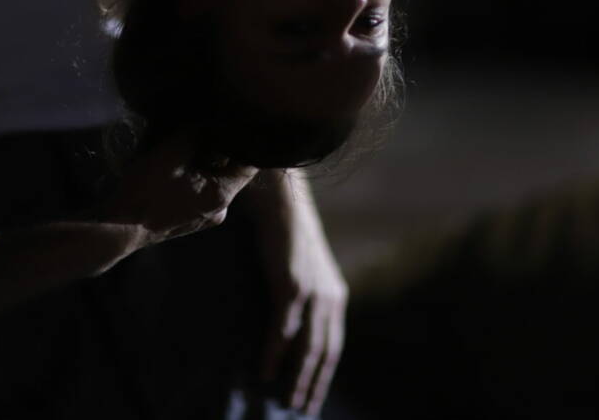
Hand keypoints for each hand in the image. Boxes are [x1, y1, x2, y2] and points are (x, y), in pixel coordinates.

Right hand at [100, 132, 257, 245]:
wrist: (118, 229)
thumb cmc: (145, 192)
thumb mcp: (170, 154)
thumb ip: (195, 134)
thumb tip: (208, 119)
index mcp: (222, 195)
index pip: (249, 164)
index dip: (242, 141)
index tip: (232, 122)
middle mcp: (220, 209)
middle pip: (230, 170)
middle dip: (218, 147)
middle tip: (205, 125)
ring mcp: (204, 216)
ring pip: (213, 178)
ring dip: (202, 160)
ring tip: (187, 140)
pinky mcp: (188, 218)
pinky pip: (199, 189)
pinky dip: (192, 173)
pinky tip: (175, 161)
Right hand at [250, 170, 347, 416]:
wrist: (279, 201)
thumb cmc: (285, 233)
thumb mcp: (302, 269)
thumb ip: (303, 298)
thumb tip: (289, 330)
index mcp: (334, 296)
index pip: (333, 345)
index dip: (324, 375)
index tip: (313, 399)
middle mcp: (329, 298)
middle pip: (323, 353)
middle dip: (312, 384)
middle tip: (298, 410)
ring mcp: (311, 293)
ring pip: (306, 348)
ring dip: (295, 378)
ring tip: (284, 401)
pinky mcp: (290, 286)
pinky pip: (282, 331)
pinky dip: (274, 355)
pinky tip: (264, 373)